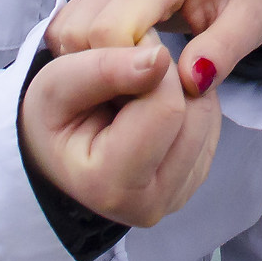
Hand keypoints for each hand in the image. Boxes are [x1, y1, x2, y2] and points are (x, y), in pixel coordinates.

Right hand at [18, 38, 219, 225]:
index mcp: (114, 186)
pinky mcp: (195, 177)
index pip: (167, 108)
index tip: (120, 62)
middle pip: (195, 111)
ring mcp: (179, 193)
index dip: (150, 68)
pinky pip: (210, 121)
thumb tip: (161, 58)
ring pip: (208, 112)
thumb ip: (105, 69)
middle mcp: (154, 202)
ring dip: (179, 87)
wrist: (53, 149)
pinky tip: (150, 107)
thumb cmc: (51, 119)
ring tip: (133, 96)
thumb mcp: (56, 84)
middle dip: (165, 80)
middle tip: (124, 83)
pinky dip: (187, 100)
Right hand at [54, 0, 261, 95]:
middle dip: (102, 71)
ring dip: (89, 63)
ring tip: (131, 82)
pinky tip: (120, 67)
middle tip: (139, 93)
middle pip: (80, 29)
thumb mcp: (251, 23)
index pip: (111, 28)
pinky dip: (85, 53)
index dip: (122, 70)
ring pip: (67, 27)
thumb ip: (222, 52)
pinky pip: (71, 23)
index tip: (149, 93)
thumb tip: (190, 82)